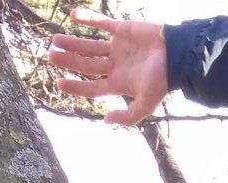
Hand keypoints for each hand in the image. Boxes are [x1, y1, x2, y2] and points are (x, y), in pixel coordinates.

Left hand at [48, 10, 168, 126]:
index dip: (75, 86)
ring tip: (55, 40)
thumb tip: (105, 121)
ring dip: (72, 43)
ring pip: (89, 46)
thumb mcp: (147, 104)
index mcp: (119, 84)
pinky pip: (101, 23)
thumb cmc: (163, 80)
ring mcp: (118, 48)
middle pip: (86, 65)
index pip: (92, 87)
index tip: (58, 83)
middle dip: (68, 61)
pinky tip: (72, 16)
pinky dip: (87, 19)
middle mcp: (116, 66)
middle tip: (50, 56)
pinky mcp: (122, 30)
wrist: (177, 54)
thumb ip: (128, 117)